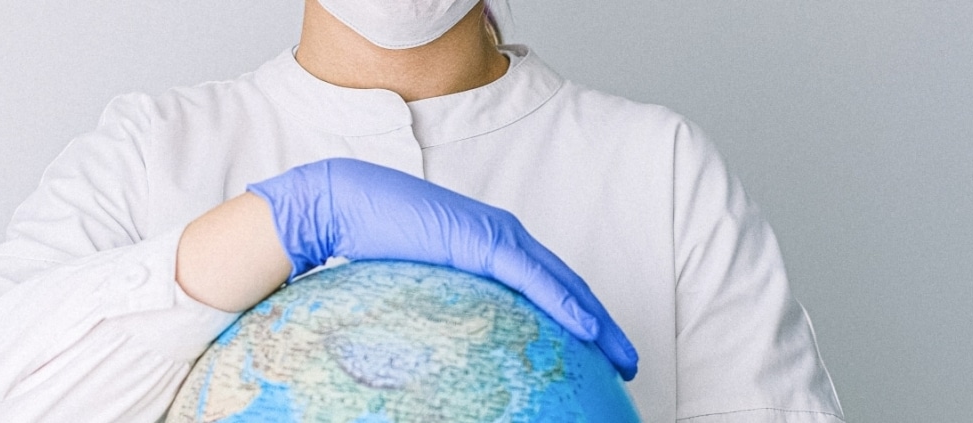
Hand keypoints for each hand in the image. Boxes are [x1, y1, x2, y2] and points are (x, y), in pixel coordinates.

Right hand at [246, 158, 637, 380]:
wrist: (347, 202)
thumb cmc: (373, 238)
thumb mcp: (418, 277)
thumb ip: (441, 300)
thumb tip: (441, 341)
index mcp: (490, 245)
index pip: (546, 284)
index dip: (577, 314)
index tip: (597, 349)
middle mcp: (504, 238)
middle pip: (566, 286)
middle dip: (602, 325)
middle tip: (625, 361)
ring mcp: (497, 236)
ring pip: (562, 284)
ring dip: (596, 321)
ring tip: (620, 356)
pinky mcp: (484, 241)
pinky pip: (535, 279)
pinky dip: (566, 304)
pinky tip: (588, 329)